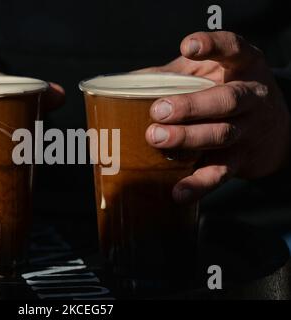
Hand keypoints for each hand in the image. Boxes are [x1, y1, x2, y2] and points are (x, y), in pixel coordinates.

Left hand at [138, 31, 289, 203]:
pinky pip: (220, 173)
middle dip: (191, 106)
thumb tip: (128, 83)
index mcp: (243, 66)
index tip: (188, 47)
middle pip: (226, 100)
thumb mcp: (209, 74)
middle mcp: (252, 97)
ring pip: (221, 134)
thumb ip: (174, 74)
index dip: (212, 47)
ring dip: (189, 139)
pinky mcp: (242, 159)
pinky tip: (178, 191)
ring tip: (158, 138)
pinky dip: (199, 183)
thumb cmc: (227, 91)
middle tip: (159, 111)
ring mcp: (249, 130)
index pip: (233, 48)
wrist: (276, 129)